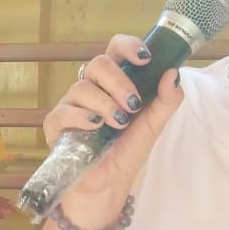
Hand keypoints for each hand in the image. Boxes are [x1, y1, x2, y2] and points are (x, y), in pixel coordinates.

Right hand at [41, 35, 184, 200]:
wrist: (110, 183)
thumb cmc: (128, 150)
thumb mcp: (154, 125)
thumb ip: (166, 100)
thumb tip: (173, 73)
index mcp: (115, 82)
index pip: (115, 50)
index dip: (127, 47)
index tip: (145, 58)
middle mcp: (91, 88)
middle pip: (98, 63)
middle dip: (119, 82)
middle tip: (132, 104)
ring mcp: (71, 105)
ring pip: (82, 88)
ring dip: (105, 105)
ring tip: (118, 124)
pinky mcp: (55, 124)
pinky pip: (63, 111)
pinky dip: (81, 117)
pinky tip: (95, 127)